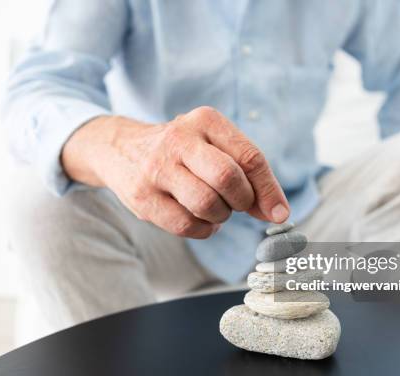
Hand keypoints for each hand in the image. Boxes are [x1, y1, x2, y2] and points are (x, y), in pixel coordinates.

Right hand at [62, 106, 289, 238]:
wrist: (119, 148)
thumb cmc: (181, 152)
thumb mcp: (212, 145)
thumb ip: (246, 173)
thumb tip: (276, 212)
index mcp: (205, 121)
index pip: (249, 157)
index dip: (269, 190)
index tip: (279, 212)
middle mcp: (179, 139)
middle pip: (228, 178)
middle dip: (241, 201)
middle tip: (237, 204)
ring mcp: (157, 168)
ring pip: (207, 204)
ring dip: (220, 216)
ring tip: (214, 208)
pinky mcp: (142, 196)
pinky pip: (186, 225)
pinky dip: (203, 229)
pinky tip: (199, 219)